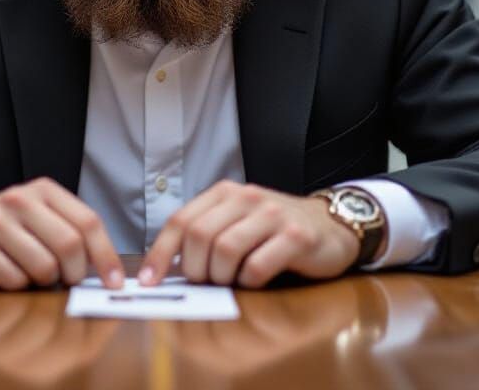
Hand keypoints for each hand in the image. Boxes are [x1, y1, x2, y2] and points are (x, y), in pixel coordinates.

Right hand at [0, 177, 123, 290]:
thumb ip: (71, 230)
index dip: (106, 255)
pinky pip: (15, 280)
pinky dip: (19, 286)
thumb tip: (107, 270)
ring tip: (34, 272)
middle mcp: (21, 200)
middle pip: (69, 245)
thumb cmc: (11, 226)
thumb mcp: (42, 215)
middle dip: (75, 272)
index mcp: (45, 190)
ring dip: (45, 281)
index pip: (88, 222)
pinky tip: (10, 272)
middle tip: (69, 281)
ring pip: (44, 267)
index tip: (115, 282)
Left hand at [138, 180, 360, 288]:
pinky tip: (256, 281)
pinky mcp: (295, 237)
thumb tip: (167, 269)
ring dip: (221, 276)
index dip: (161, 253)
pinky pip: (258, 266)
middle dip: (195, 269)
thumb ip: (207, 234)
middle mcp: (245, 197)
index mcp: (224, 193)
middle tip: (204, 285)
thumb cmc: (274, 230)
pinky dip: (249, 283)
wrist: (329, 225)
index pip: (181, 220)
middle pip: (200, 236)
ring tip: (230, 283)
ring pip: (225, 249)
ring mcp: (271, 215)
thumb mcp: (237, 222)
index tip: (149, 282)